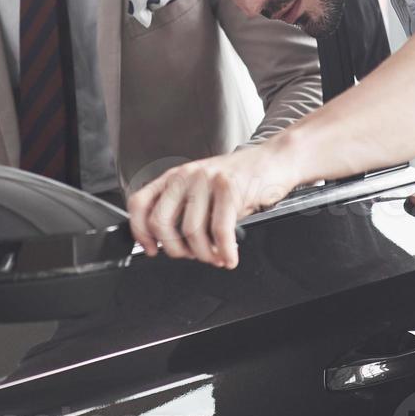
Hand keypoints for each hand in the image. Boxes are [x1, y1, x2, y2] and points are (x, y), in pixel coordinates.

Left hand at [127, 146, 297, 268]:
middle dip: (174, 249)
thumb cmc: (241, 178)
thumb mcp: (204, 189)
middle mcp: (186, 176)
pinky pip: (220, 231)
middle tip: (190, 255)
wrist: (275, 159)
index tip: (150, 249)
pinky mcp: (230, 187)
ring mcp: (207, 180)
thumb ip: (184, 209)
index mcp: (174, 177)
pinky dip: (224, 251)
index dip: (139, 232)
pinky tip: (229, 256)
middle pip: (160, 222)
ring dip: (204, 254)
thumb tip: (169, 243)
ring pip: (191, 231)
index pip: (139, 204)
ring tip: (216, 257)